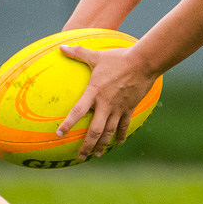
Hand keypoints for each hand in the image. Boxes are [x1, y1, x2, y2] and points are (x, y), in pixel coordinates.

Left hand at [57, 43, 157, 159]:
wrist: (143, 63)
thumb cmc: (118, 58)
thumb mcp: (96, 55)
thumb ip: (78, 53)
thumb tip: (61, 46)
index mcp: (94, 92)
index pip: (78, 111)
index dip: (68, 124)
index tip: (59, 134)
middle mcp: (105, 104)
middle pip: (95, 130)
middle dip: (87, 145)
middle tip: (80, 157)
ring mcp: (118, 108)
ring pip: (109, 132)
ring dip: (102, 145)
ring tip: (96, 155)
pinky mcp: (129, 108)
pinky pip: (124, 125)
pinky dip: (120, 135)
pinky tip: (117, 143)